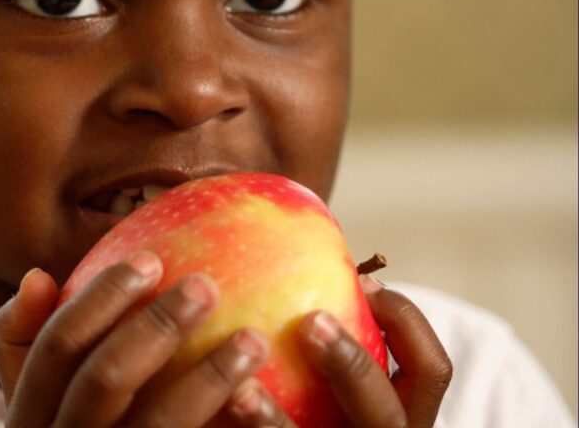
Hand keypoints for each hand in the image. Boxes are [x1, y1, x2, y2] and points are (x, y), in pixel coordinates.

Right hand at [0, 251, 270, 426]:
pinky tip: (265, 398)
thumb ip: (27, 348)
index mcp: (27, 419)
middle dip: (156, 325)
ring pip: (158, 424)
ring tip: (253, 339)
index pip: (54, 346)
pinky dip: (231, 426)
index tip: (153, 258)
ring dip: (209, 376)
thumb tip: (39, 274)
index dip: (100, 298)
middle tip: (207, 285)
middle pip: (103, 379)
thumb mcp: (40, 406)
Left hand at [224, 275, 452, 426]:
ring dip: (274, 418)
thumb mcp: (337, 361)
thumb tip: (290, 233)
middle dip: (351, 364)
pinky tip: (213, 407)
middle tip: (310, 322)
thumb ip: (331, 316)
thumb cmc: (313, 389)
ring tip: (240, 388)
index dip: (404, 322)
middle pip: (383, 411)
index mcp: (402, 409)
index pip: (430, 367)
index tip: (365, 285)